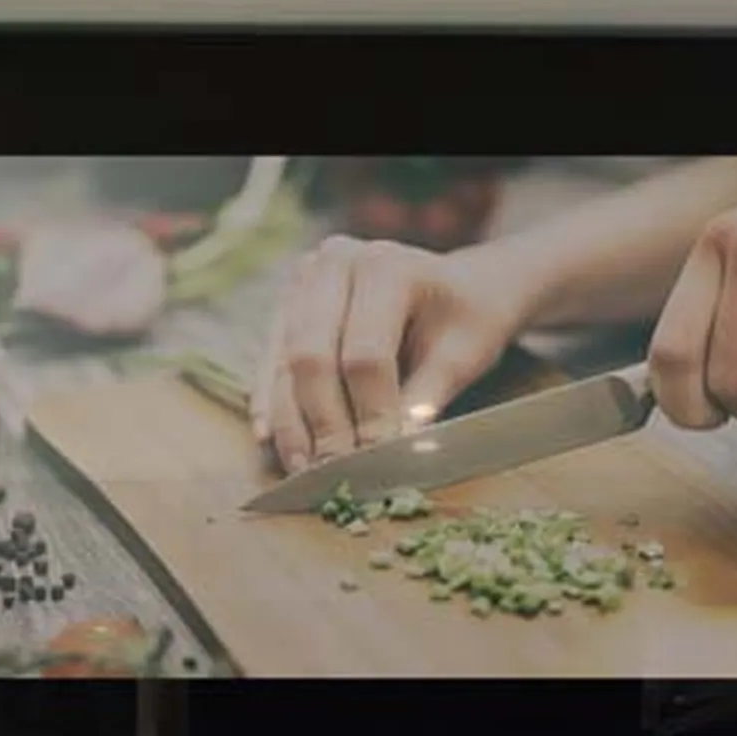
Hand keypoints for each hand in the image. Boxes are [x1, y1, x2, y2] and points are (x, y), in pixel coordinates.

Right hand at [253, 236, 534, 472]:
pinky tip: (268, 438)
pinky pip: (270, 359)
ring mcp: (304, 282)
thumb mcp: (463, 356)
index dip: (369, 413)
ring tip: (301, 470)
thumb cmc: (468, 320)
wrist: (459, 287)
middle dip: (321, 422)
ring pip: (285, 361)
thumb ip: (424, 400)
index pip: (366, 353)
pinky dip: (271, 402)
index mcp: (386, 266)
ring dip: (290, 421)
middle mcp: (334, 263)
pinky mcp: (288, 305)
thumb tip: (392, 452)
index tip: (376, 460)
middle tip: (330, 472)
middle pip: (312, 355)